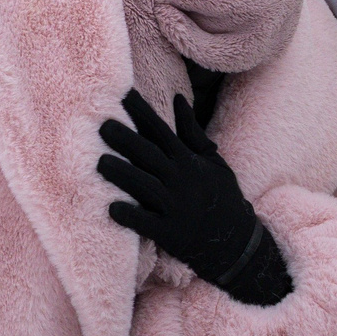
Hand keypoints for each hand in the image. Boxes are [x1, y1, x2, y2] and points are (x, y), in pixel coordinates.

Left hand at [97, 90, 289, 305]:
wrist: (236, 241)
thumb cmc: (221, 196)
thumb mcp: (212, 160)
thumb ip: (191, 132)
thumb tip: (178, 99)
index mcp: (188, 161)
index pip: (161, 131)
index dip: (142, 113)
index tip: (122, 94)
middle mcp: (181, 180)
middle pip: (150, 156)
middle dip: (127, 140)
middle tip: (102, 125)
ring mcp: (176, 206)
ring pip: (146, 186)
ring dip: (124, 174)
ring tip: (100, 163)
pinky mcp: (171, 232)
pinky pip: (148, 223)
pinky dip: (131, 216)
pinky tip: (112, 209)